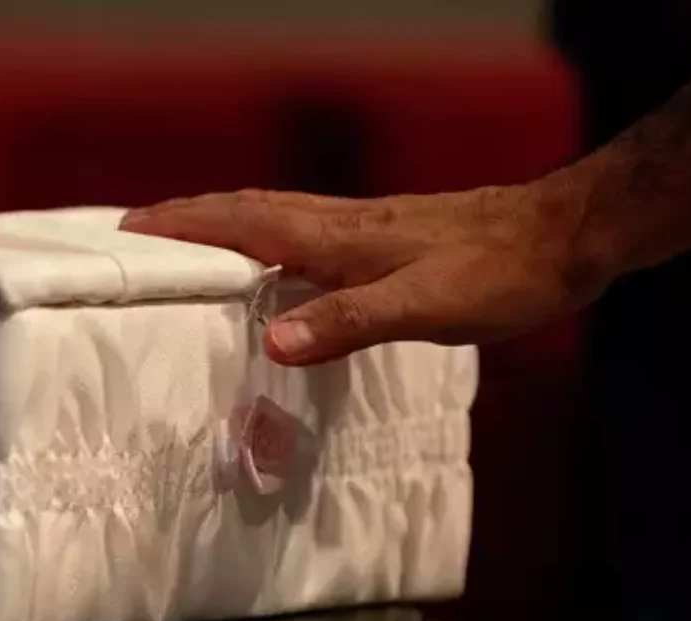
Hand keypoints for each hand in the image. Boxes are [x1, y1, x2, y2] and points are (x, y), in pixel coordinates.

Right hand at [120, 182, 606, 364]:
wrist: (562, 236)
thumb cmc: (499, 274)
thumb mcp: (425, 306)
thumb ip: (347, 322)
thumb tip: (272, 340)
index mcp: (337, 235)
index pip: (240, 220)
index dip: (182, 225)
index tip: (128, 232)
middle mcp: (341, 222)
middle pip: (246, 209)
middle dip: (187, 219)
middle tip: (140, 236)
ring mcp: (362, 226)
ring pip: (273, 217)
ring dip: (221, 225)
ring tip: (185, 248)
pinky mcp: (384, 238)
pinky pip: (302, 232)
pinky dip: (264, 240)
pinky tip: (272, 265)